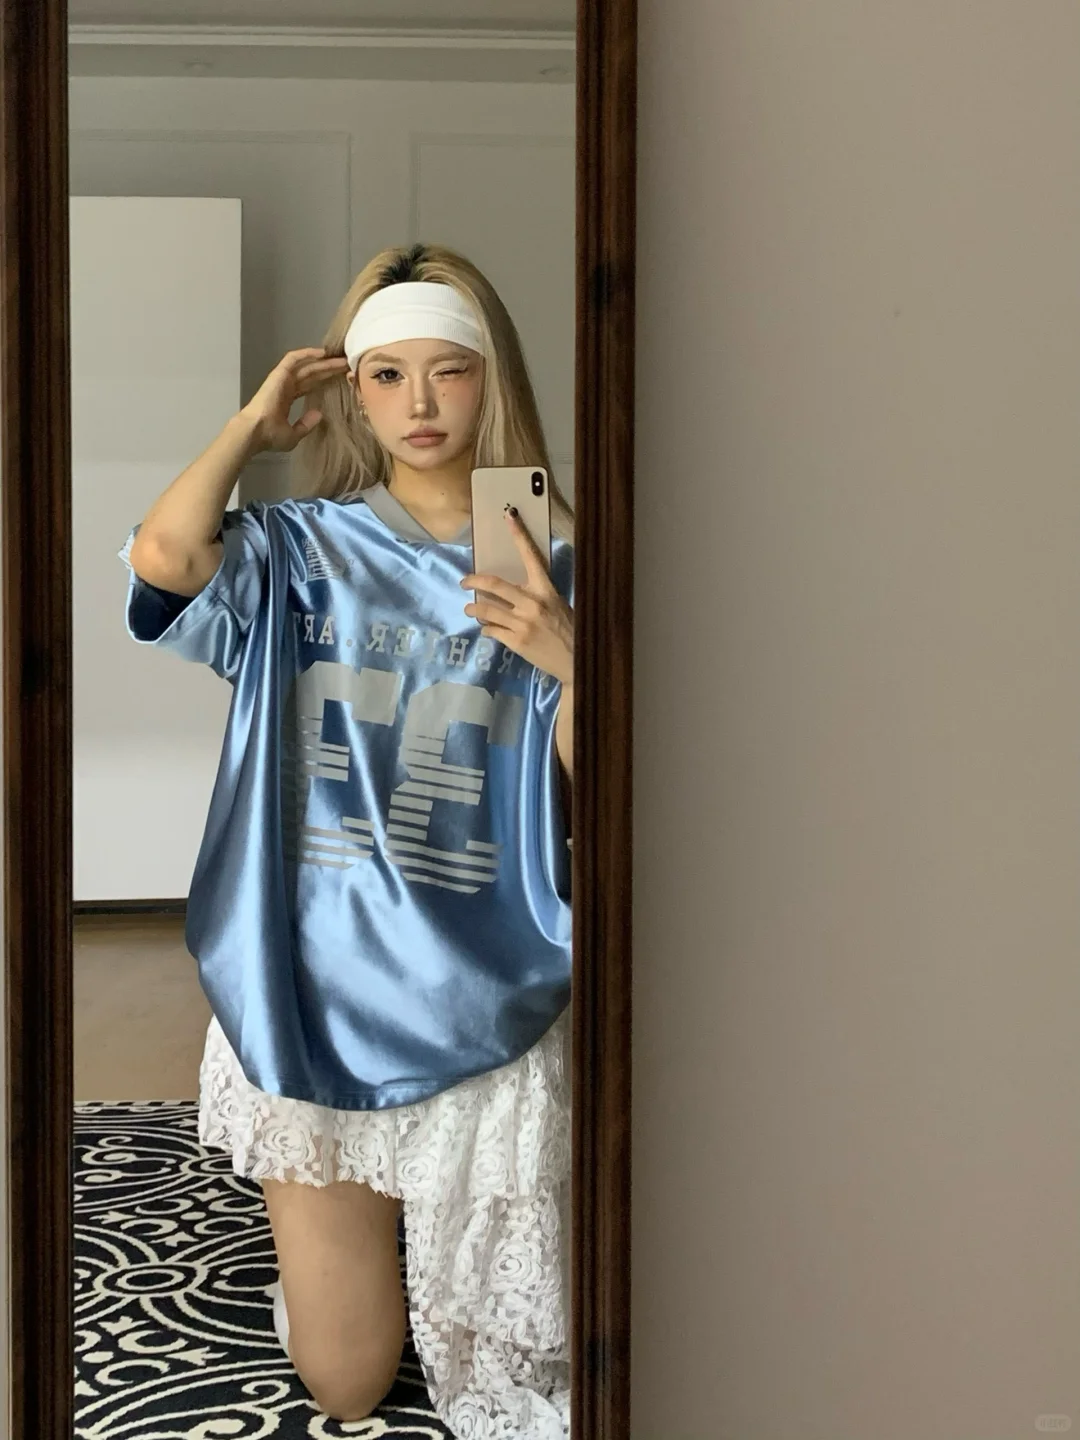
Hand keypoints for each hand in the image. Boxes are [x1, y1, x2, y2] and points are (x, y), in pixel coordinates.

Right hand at [239, 347, 349, 453]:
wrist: (255, 432)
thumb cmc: (271, 436)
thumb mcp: (293, 435)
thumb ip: (306, 425)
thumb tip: (319, 414)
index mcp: (287, 400)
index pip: (309, 386)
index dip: (324, 381)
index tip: (341, 379)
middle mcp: (286, 387)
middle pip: (311, 374)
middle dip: (328, 369)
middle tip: (346, 365)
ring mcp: (282, 379)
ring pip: (306, 366)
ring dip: (322, 361)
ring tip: (340, 358)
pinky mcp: (279, 374)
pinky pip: (293, 359)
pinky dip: (307, 354)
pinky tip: (322, 352)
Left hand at [460, 509, 573, 684]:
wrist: (576, 661)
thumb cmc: (569, 630)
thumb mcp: (556, 605)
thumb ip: (535, 596)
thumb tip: (511, 591)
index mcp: (546, 590)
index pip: (530, 557)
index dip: (518, 535)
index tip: (509, 517)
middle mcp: (532, 604)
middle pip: (494, 585)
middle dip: (473, 581)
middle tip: (465, 582)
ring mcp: (522, 624)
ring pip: (486, 610)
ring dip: (473, 609)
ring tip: (470, 609)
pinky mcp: (516, 642)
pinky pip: (491, 631)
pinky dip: (486, 628)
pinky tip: (487, 629)